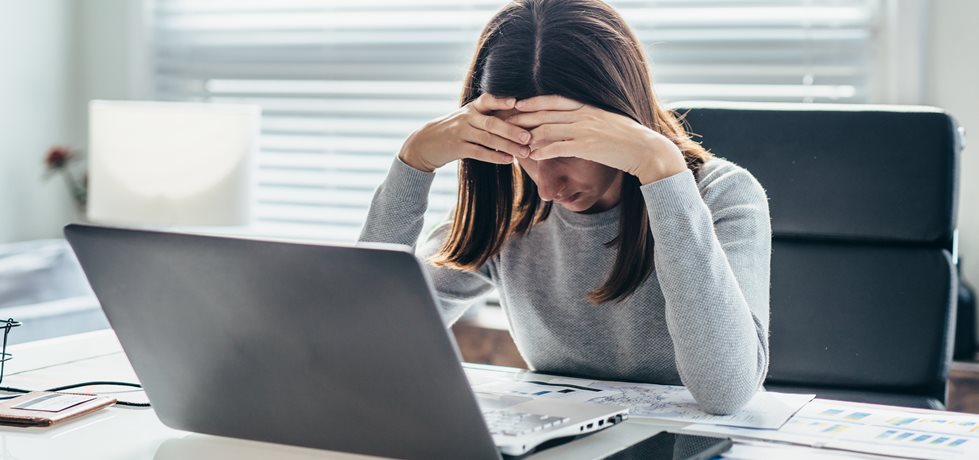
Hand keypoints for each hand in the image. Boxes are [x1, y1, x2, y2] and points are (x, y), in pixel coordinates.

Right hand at [398, 94, 531, 171]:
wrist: (427, 142)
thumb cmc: (456, 130)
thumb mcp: (469, 118)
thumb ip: (489, 117)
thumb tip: (520, 122)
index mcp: (473, 108)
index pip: (488, 100)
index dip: (501, 101)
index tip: (517, 102)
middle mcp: (467, 117)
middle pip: (492, 122)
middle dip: (512, 130)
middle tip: (529, 137)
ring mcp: (461, 132)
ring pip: (488, 138)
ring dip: (508, 146)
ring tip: (524, 152)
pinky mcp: (457, 148)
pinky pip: (478, 152)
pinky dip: (494, 156)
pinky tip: (508, 160)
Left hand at [505, 95, 686, 184]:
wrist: (645, 149)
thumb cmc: (626, 138)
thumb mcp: (605, 120)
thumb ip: (587, 118)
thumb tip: (573, 120)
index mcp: (586, 106)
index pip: (553, 100)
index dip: (532, 102)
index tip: (515, 103)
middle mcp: (583, 115)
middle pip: (545, 114)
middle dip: (522, 118)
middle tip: (503, 122)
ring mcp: (585, 130)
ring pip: (548, 130)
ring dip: (529, 136)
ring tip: (513, 142)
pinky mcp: (587, 146)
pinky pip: (559, 147)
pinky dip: (543, 150)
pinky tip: (532, 156)